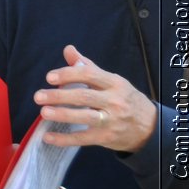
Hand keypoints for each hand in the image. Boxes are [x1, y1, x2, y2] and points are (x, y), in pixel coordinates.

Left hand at [35, 45, 158, 153]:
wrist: (150, 127)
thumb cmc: (125, 99)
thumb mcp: (111, 81)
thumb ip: (87, 67)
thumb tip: (68, 50)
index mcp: (114, 83)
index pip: (89, 75)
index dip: (68, 74)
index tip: (49, 78)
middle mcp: (114, 101)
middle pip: (84, 96)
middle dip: (59, 96)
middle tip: (38, 96)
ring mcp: (111, 120)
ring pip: (85, 117)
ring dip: (63, 114)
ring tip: (44, 112)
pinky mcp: (107, 138)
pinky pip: (83, 138)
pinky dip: (64, 139)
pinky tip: (48, 137)